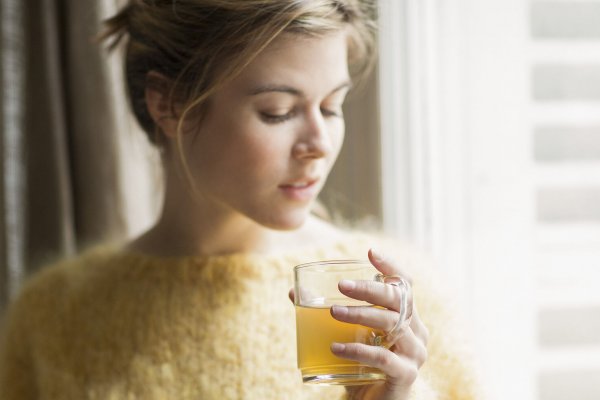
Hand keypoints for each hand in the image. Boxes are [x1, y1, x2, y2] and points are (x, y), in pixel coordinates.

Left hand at [332, 249, 428, 399]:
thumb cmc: (362, 366)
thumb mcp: (348, 336)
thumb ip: (329, 314)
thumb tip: (293, 293)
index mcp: (408, 317)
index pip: (406, 285)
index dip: (391, 266)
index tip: (370, 252)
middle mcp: (417, 332)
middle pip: (399, 300)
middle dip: (369, 289)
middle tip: (341, 286)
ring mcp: (415, 354)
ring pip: (392, 325)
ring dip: (360, 315)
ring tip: (333, 312)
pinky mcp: (406, 376)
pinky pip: (383, 358)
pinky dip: (358, 350)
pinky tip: (336, 347)